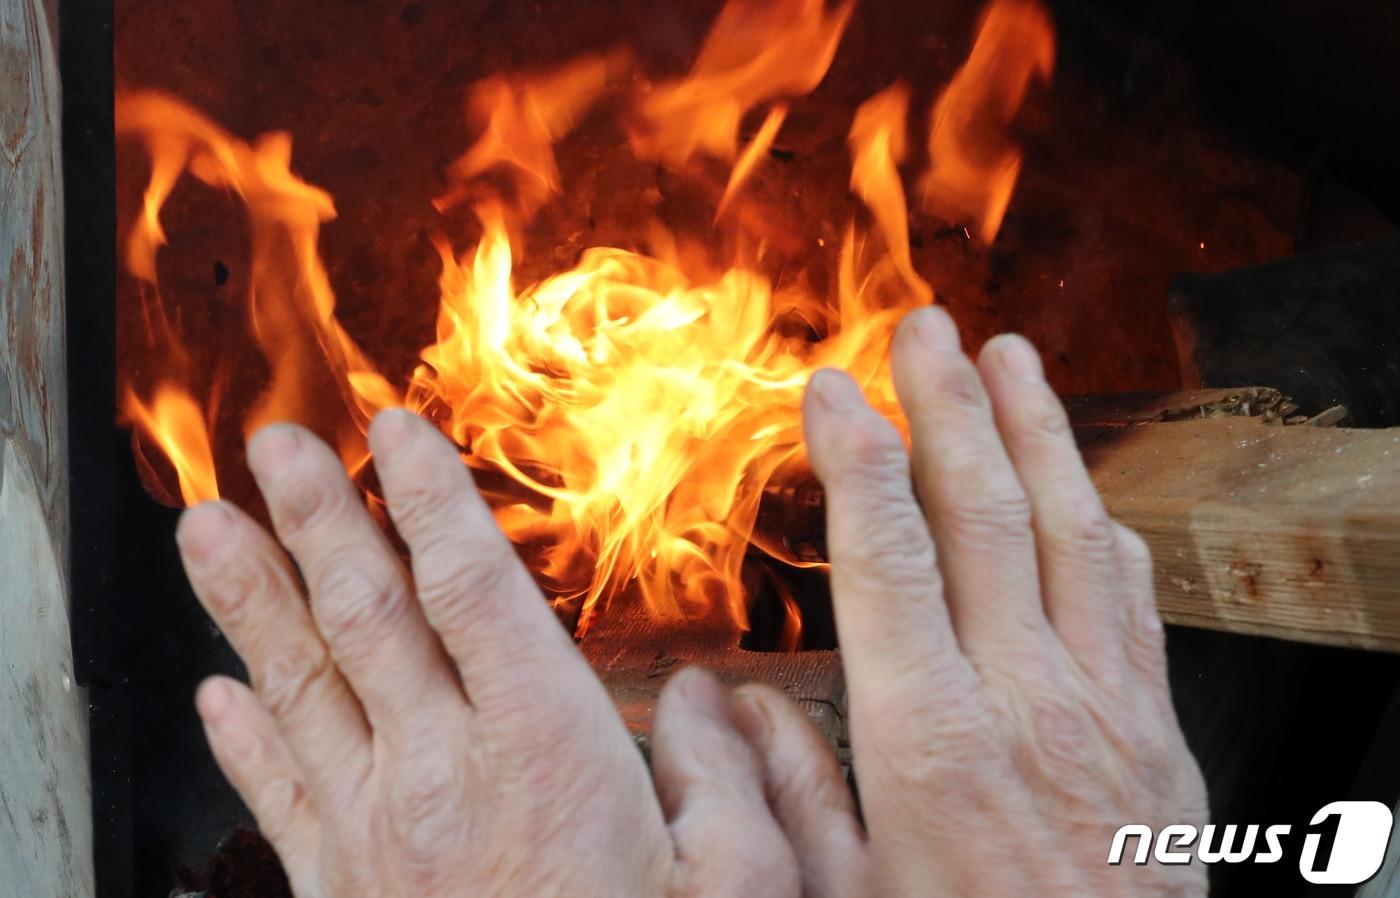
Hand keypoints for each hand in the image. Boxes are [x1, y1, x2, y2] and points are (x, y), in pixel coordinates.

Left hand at [175, 411, 799, 896]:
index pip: (469, 591)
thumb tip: (708, 701)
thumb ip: (730, 779)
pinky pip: (278, 801)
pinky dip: (243, 740)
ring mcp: (377, 837)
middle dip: (319, 520)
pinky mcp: (344, 894)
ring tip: (205, 529)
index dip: (427, 500)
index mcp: (545, 753)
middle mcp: (443, 776)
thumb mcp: (745, 888)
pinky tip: (214, 695)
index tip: (394, 431)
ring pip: (301, 689)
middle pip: (365, 618)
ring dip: (250, 601)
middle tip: (277, 444)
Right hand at [728, 306, 1208, 896]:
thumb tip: (727, 707)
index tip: (828, 389)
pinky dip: (1102, 524)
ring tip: (1011, 356)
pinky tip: (1087, 488)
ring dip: (1036, 432)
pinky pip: (1131, 598)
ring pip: (1069, 529)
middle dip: (944, 405)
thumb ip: (786, 795)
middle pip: (981, 511)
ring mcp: (1104, 706)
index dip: (857, 455)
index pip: (888, 552)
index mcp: (929, 738)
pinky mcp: (1157, 729)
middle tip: (920, 329)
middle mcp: (1023, 698)